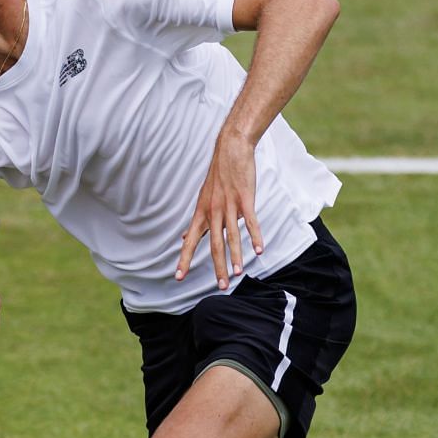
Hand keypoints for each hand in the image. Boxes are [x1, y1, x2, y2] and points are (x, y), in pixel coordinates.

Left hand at [176, 132, 263, 289]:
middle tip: (221, 286)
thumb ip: (196, 222)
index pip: (190, 241)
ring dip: (236, 256)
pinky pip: (250, 222)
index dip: (183, 259)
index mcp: (201, 214)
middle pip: (213, 245)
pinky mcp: (245, 199)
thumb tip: (183, 238)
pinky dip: (256, 236)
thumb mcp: (202, 200)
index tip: (177, 277)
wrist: (230, 151)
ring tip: (238, 273)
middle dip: (217, 267)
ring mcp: (229, 206)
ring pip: (232, 236)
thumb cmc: (218, 177)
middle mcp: (212, 212)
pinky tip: (260, 250)